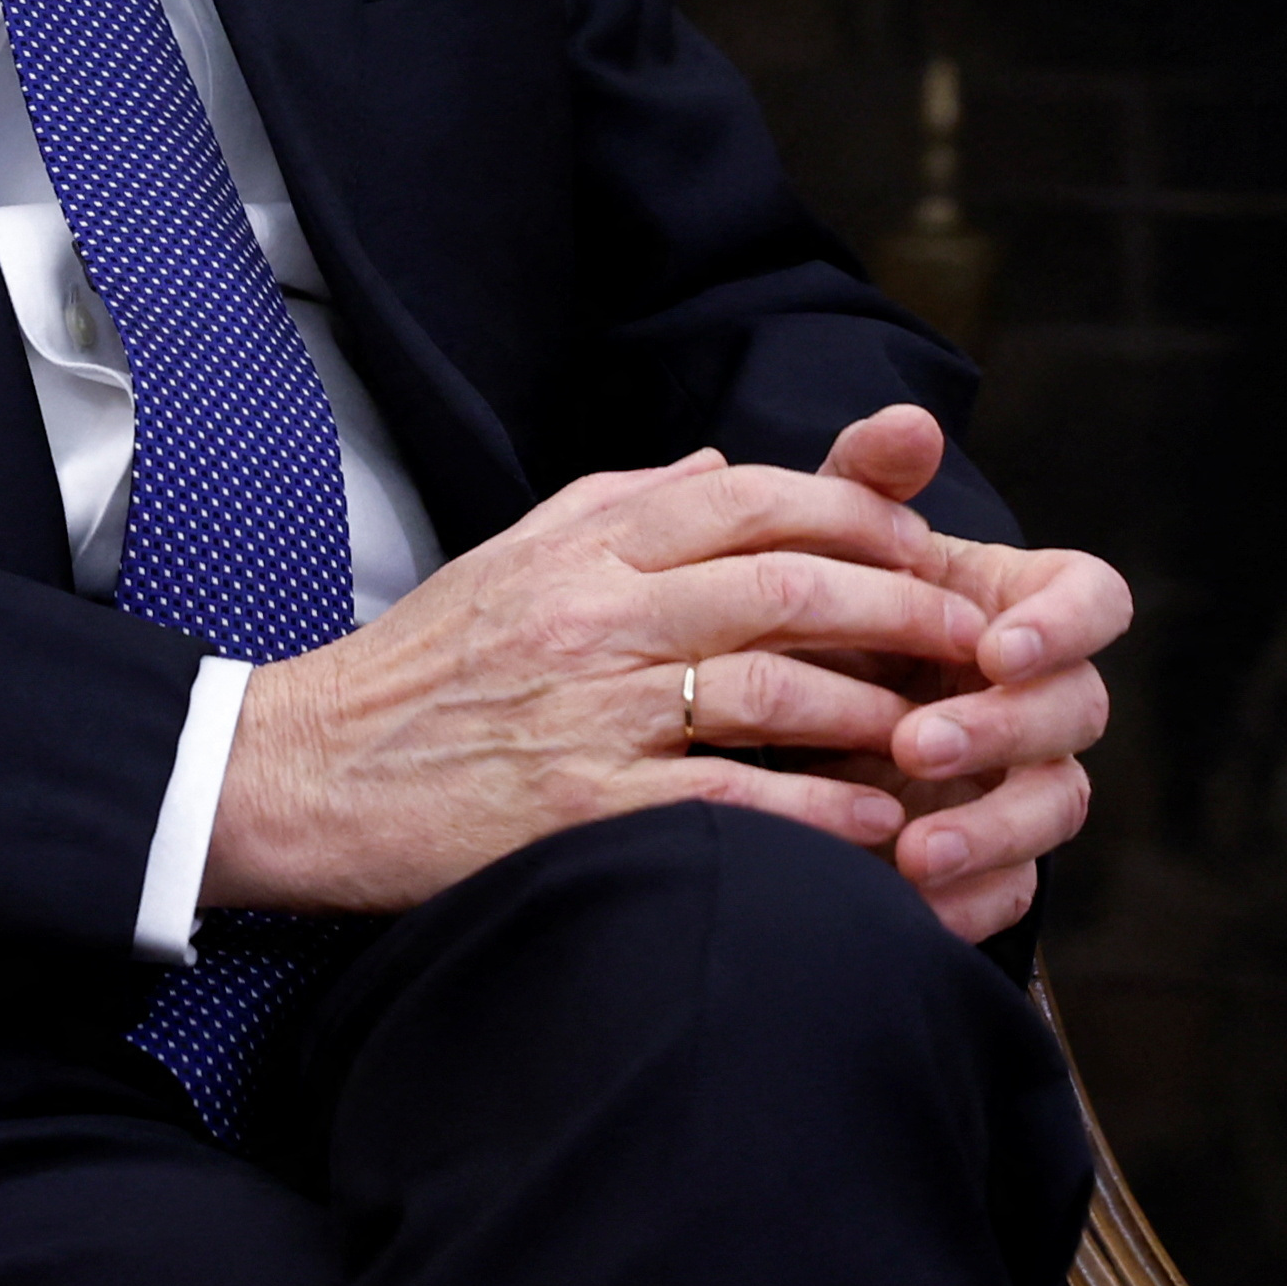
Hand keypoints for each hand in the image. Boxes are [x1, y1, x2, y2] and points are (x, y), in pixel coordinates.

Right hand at [199, 437, 985, 915]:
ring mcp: (588, 711)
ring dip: (879, 710)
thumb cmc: (423, 665)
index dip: (859, 519)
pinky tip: (875, 824)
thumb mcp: (514, 554)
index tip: (927, 551)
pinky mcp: (577, 807)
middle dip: (906, 608)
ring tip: (945, 734)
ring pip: (773, 685)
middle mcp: (595, 614)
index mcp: (587, 546)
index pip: (751, 499)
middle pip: (789, 584)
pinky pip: (726, 798)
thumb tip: (725, 461)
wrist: (308, 769)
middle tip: (978, 640)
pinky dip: (815, 810)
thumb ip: (623, 501)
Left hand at [819, 432, 1129, 943]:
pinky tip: (910, 906)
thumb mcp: (830, 543)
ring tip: (911, 852)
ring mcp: (1027, 779)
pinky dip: (971, 899)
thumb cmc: (826, 605)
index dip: (1065, 625)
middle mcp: (1045, 693)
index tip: (1000, 643)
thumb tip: (909, 421)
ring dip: (992, 829)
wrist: (777, 705)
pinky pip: (1014, 889)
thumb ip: (867, 480)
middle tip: (915, 742)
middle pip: (1075, 711)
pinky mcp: (996, 857)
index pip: (1097, 602)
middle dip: (1002, 728)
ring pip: (1057, 808)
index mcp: (1026, 605)